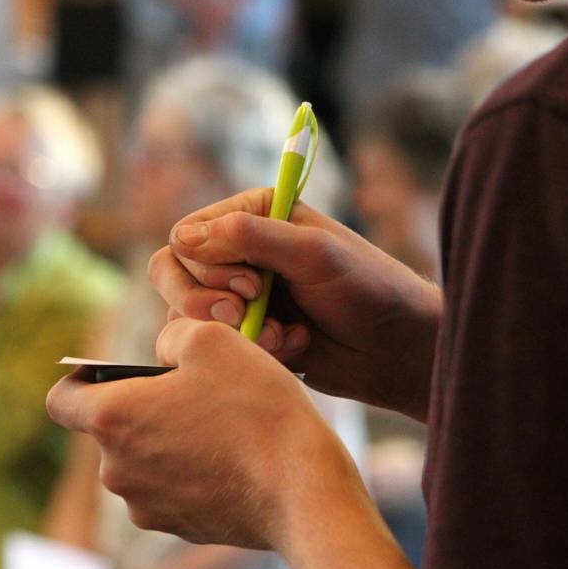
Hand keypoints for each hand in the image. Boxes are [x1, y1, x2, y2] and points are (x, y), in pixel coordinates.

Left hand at [46, 318, 369, 550]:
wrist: (302, 490)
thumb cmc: (255, 409)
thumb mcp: (213, 338)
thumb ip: (171, 335)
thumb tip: (162, 352)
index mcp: (113, 419)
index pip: (61, 400)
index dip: (81, 378)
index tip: (113, 370)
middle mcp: (117, 470)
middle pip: (111, 430)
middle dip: (142, 407)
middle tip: (194, 390)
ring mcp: (147, 506)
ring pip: (144, 460)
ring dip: (168, 440)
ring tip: (220, 424)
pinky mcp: (179, 528)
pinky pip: (172, 488)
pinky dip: (192, 471)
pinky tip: (233, 458)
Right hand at [149, 188, 441, 421]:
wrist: (397, 349)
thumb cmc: (368, 289)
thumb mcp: (314, 254)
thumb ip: (252, 238)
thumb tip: (183, 237)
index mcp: (252, 216)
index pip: (186, 237)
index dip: (207, 265)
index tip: (252, 284)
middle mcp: (237, 252)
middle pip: (170, 275)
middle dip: (205, 302)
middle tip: (246, 316)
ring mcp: (237, 297)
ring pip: (185, 317)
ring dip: (232, 332)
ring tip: (281, 336)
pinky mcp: (245, 336)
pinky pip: (212, 349)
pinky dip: (251, 352)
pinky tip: (294, 348)